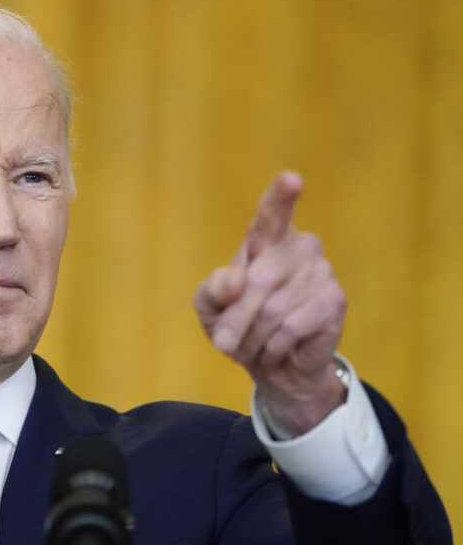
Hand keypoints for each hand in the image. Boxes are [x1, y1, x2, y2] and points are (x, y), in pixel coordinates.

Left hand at [194, 172, 347, 435]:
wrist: (273, 365)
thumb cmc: (238, 324)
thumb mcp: (210, 307)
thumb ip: (213, 289)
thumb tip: (236, 280)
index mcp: (266, 239)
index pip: (272, 214)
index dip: (281, 197)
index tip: (291, 179)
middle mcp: (299, 247)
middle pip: (257, 281)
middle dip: (235, 319)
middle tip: (222, 344)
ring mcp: (321, 272)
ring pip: (273, 311)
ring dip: (253, 338)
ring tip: (253, 346)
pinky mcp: (335, 302)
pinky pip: (292, 328)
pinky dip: (274, 347)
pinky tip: (277, 350)